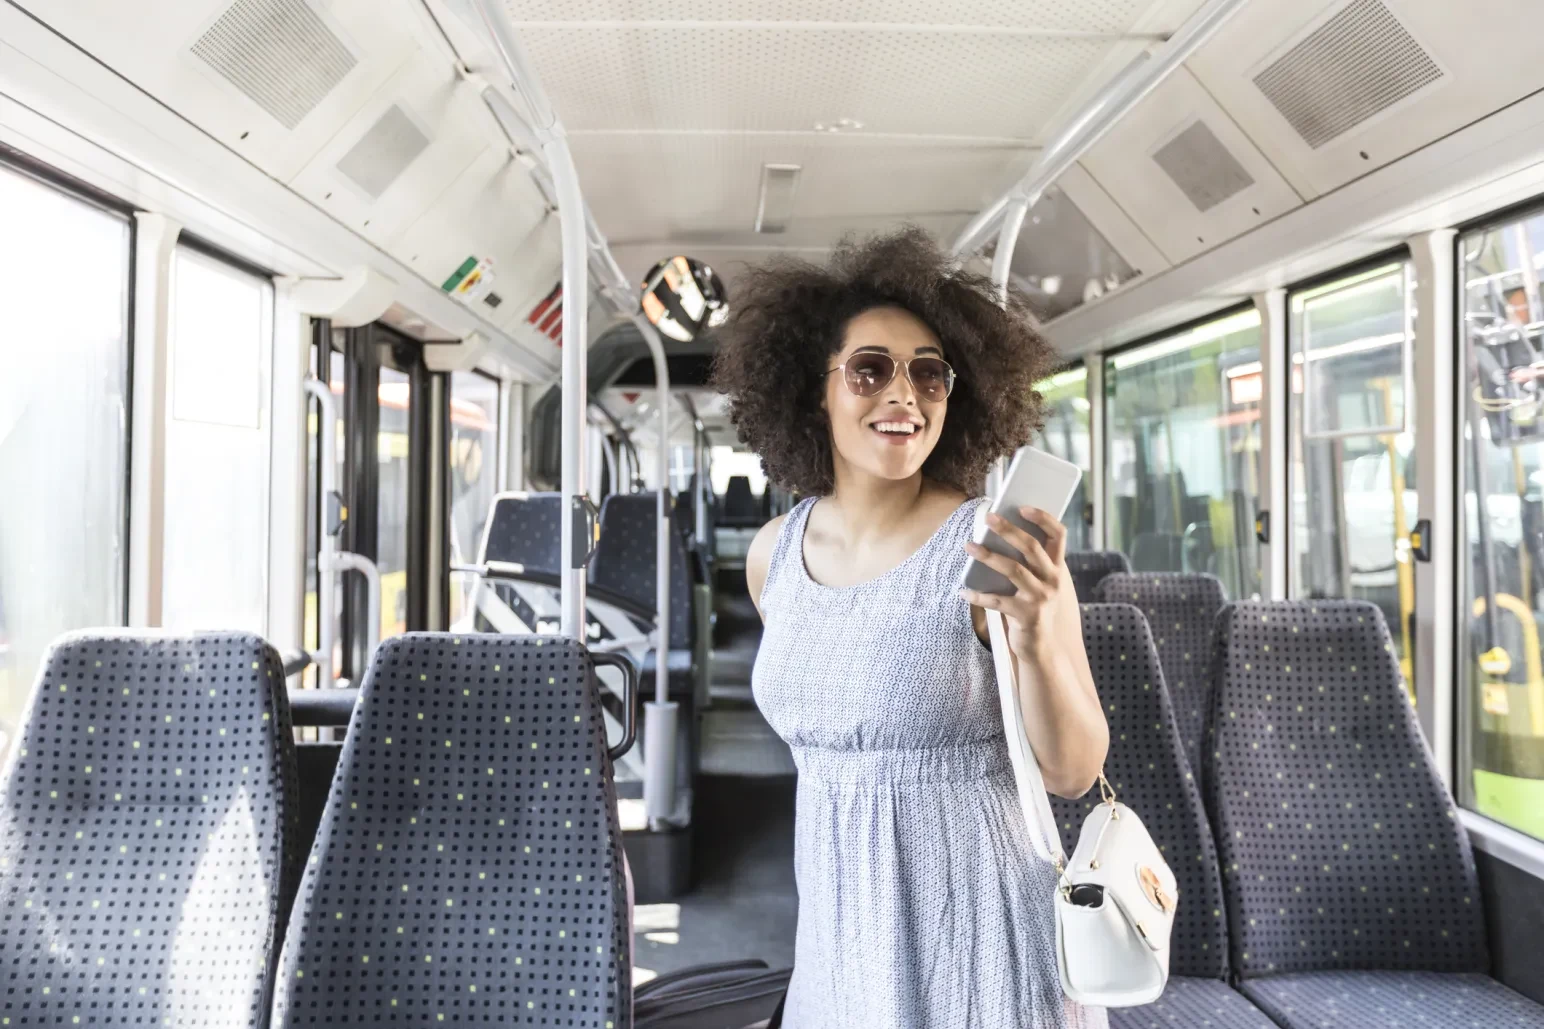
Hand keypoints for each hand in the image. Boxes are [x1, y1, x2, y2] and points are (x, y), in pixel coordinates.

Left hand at [960, 507, 1068, 662]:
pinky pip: (996, 601)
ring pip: (1013, 569)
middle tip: (988, 518)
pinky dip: (977, 595)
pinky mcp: (1026, 615)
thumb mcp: (1038, 584)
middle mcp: (1053, 580)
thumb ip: (1027, 565)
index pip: (1059, 535)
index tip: (1022, 507)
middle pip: (1031, 547)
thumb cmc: (1034, 609)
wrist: (1043, 649)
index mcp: (1057, 568)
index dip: (1043, 518)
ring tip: (969, 546)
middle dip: (1008, 530)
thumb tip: (996, 538)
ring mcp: (1041, 598)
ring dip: (988, 556)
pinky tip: (963, 591)